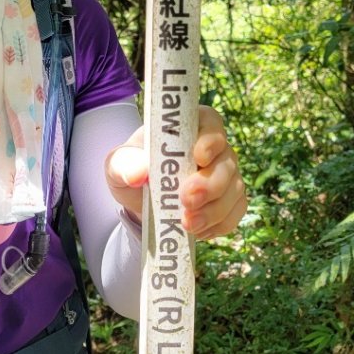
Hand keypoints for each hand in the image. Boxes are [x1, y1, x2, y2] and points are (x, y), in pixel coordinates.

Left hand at [104, 105, 246, 239]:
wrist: (139, 200)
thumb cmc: (132, 170)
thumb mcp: (118, 164)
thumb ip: (124, 163)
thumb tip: (137, 173)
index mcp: (188, 127)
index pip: (210, 122)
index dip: (210, 139)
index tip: (198, 157)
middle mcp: (214, 148)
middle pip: (226, 160)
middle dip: (209, 183)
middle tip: (186, 200)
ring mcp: (225, 174)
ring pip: (234, 189)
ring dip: (214, 209)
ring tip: (187, 224)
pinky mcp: (230, 201)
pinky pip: (236, 212)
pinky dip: (219, 225)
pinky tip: (198, 231)